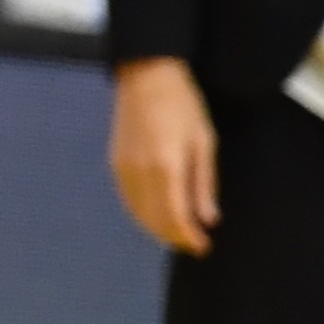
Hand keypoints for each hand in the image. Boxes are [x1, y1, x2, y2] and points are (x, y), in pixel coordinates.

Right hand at [111, 59, 219, 255]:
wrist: (146, 76)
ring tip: (178, 234)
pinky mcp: (115, 162)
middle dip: (174, 237)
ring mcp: (124, 168)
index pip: (175, 217)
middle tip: (194, 244)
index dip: (189, 237)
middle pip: (154, 220)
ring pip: (138, 213)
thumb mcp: (204, 142)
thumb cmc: (183, 105)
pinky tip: (156, 215)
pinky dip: (142, 214)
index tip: (203, 246)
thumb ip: (204, 184)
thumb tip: (208, 219)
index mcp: (166, 167)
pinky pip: (128, 199)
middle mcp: (140, 172)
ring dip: (157, 229)